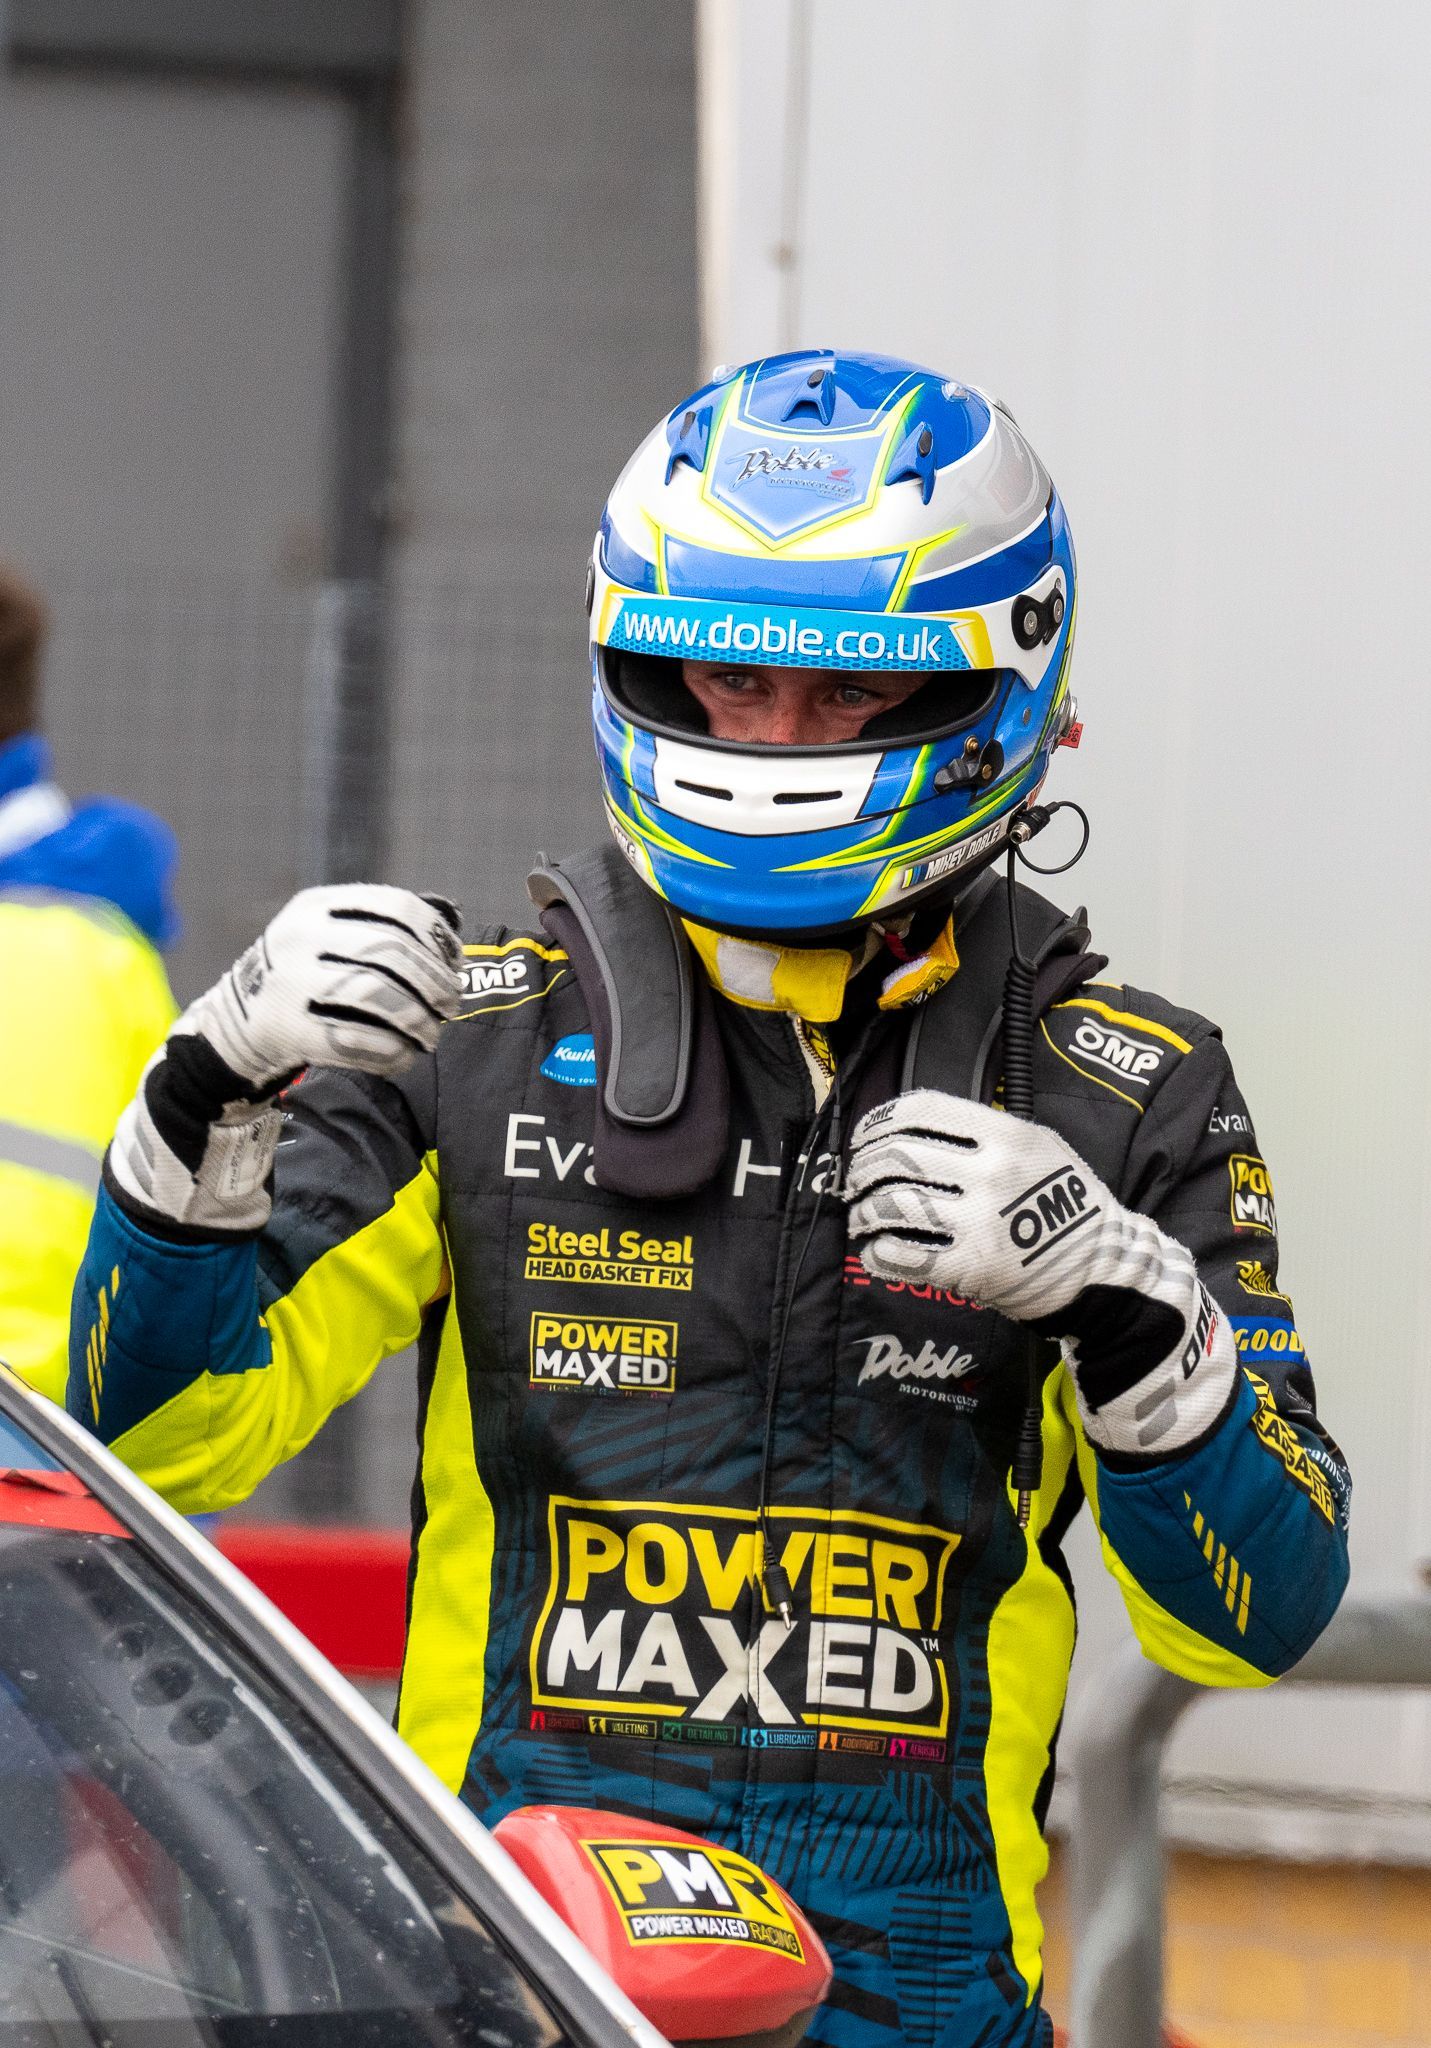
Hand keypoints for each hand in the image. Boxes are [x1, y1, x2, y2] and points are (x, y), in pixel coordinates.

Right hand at [108, 886, 462, 1233]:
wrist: (236, 1024)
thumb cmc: (305, 976)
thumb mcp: (330, 935)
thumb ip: (383, 925)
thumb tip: (452, 917)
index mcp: (315, 906)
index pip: (396, 908)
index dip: (436, 936)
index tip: (454, 961)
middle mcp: (298, 937)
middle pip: (390, 953)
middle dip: (434, 982)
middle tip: (451, 1004)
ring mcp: (290, 983)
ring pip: (376, 996)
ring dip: (417, 1019)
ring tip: (430, 1033)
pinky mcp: (288, 1030)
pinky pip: (354, 1041)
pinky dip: (390, 1051)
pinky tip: (404, 1055)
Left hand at [845, 1090, 1238, 1458]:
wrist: (1102, 1270)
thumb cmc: (1065, 1205)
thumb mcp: (1040, 1146)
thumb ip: (984, 1132)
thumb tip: (912, 1127)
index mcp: (1005, 1134)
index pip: (919, 1111)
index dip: (878, 1122)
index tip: (865, 1137)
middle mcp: (990, 1172)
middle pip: (896, 1156)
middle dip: (863, 1169)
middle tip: (857, 1182)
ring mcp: (979, 1220)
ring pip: (891, 1205)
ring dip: (864, 1212)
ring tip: (863, 1217)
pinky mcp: (970, 1267)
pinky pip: (904, 1254)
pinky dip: (879, 1252)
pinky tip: (877, 1251)